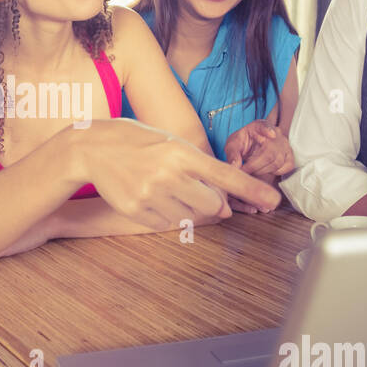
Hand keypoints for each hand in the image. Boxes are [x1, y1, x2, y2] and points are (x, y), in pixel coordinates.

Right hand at [71, 119, 281, 230]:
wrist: (92, 148)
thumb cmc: (137, 142)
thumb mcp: (171, 144)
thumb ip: (199, 171)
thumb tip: (223, 208)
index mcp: (181, 152)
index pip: (225, 175)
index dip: (252, 190)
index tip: (273, 201)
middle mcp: (168, 174)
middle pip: (211, 206)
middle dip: (210, 203)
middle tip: (191, 188)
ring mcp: (150, 195)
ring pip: (189, 218)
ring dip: (186, 209)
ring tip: (164, 187)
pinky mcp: (135, 210)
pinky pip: (165, 225)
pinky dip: (164, 215)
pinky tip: (149, 195)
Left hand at [224, 119, 294, 181]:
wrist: (249, 146)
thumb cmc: (241, 144)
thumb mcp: (232, 146)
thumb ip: (232, 155)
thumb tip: (235, 167)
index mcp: (259, 126)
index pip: (264, 126)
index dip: (268, 130)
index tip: (271, 134)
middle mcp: (275, 133)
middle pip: (270, 152)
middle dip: (255, 166)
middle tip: (244, 170)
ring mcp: (284, 144)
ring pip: (278, 161)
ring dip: (263, 171)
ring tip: (251, 171)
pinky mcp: (289, 154)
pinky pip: (287, 166)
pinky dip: (276, 172)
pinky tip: (265, 170)